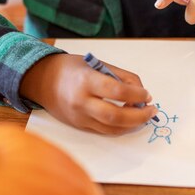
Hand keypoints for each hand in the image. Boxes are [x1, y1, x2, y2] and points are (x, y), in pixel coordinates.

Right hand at [19, 53, 156, 134]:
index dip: (136, 95)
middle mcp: (81, 101)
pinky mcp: (79, 126)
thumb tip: (141, 92)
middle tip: (151, 110)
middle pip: (115, 116)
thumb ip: (119, 76)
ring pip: (111, 128)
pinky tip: (129, 121)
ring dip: (132, 125)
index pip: (117, 92)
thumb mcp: (95, 63)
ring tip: (144, 116)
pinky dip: (120, 127)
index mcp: (86, 81)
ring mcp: (79, 116)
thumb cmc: (71, 68)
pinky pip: (104, 130)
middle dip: (139, 116)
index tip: (147, 95)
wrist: (42, 81)